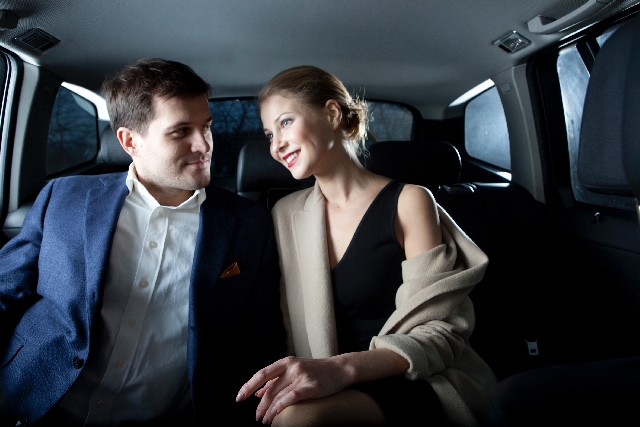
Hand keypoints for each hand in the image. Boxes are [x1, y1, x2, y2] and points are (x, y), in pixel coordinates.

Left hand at [236, 356, 352, 423]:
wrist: (340, 369)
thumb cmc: (316, 370)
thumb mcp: (294, 370)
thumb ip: (276, 380)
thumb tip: (257, 393)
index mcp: (286, 362)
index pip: (262, 374)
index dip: (248, 386)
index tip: (239, 398)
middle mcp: (292, 367)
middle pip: (269, 389)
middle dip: (260, 406)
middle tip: (257, 418)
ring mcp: (301, 376)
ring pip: (278, 396)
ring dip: (268, 411)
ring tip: (265, 421)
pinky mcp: (311, 386)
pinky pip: (291, 398)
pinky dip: (280, 407)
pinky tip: (274, 415)